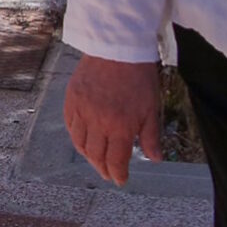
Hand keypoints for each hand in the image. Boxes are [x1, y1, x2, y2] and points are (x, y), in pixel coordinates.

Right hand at [62, 53, 163, 185]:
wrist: (117, 46)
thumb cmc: (138, 76)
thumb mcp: (151, 107)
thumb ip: (151, 135)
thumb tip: (155, 158)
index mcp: (120, 127)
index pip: (115, 161)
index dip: (118, 174)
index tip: (120, 180)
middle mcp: (98, 123)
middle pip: (95, 156)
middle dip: (102, 169)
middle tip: (108, 173)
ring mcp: (82, 111)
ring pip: (80, 144)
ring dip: (88, 156)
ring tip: (96, 159)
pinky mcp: (72, 99)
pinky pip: (70, 126)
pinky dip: (76, 137)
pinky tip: (84, 139)